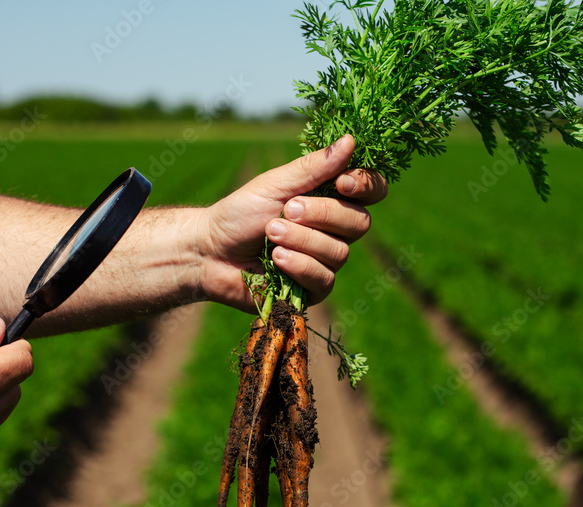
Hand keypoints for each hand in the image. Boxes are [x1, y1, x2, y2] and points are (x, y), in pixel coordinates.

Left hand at [193, 134, 387, 310]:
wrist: (209, 252)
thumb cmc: (239, 213)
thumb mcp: (274, 184)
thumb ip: (313, 168)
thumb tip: (350, 141)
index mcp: (330, 198)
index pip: (372, 191)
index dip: (366, 186)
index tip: (342, 183)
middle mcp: (334, 230)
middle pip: (359, 223)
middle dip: (322, 214)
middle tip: (286, 210)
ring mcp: (325, 261)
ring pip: (338, 252)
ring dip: (301, 240)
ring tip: (270, 234)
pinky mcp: (313, 289)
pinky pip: (324, 279)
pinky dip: (298, 266)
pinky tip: (275, 259)